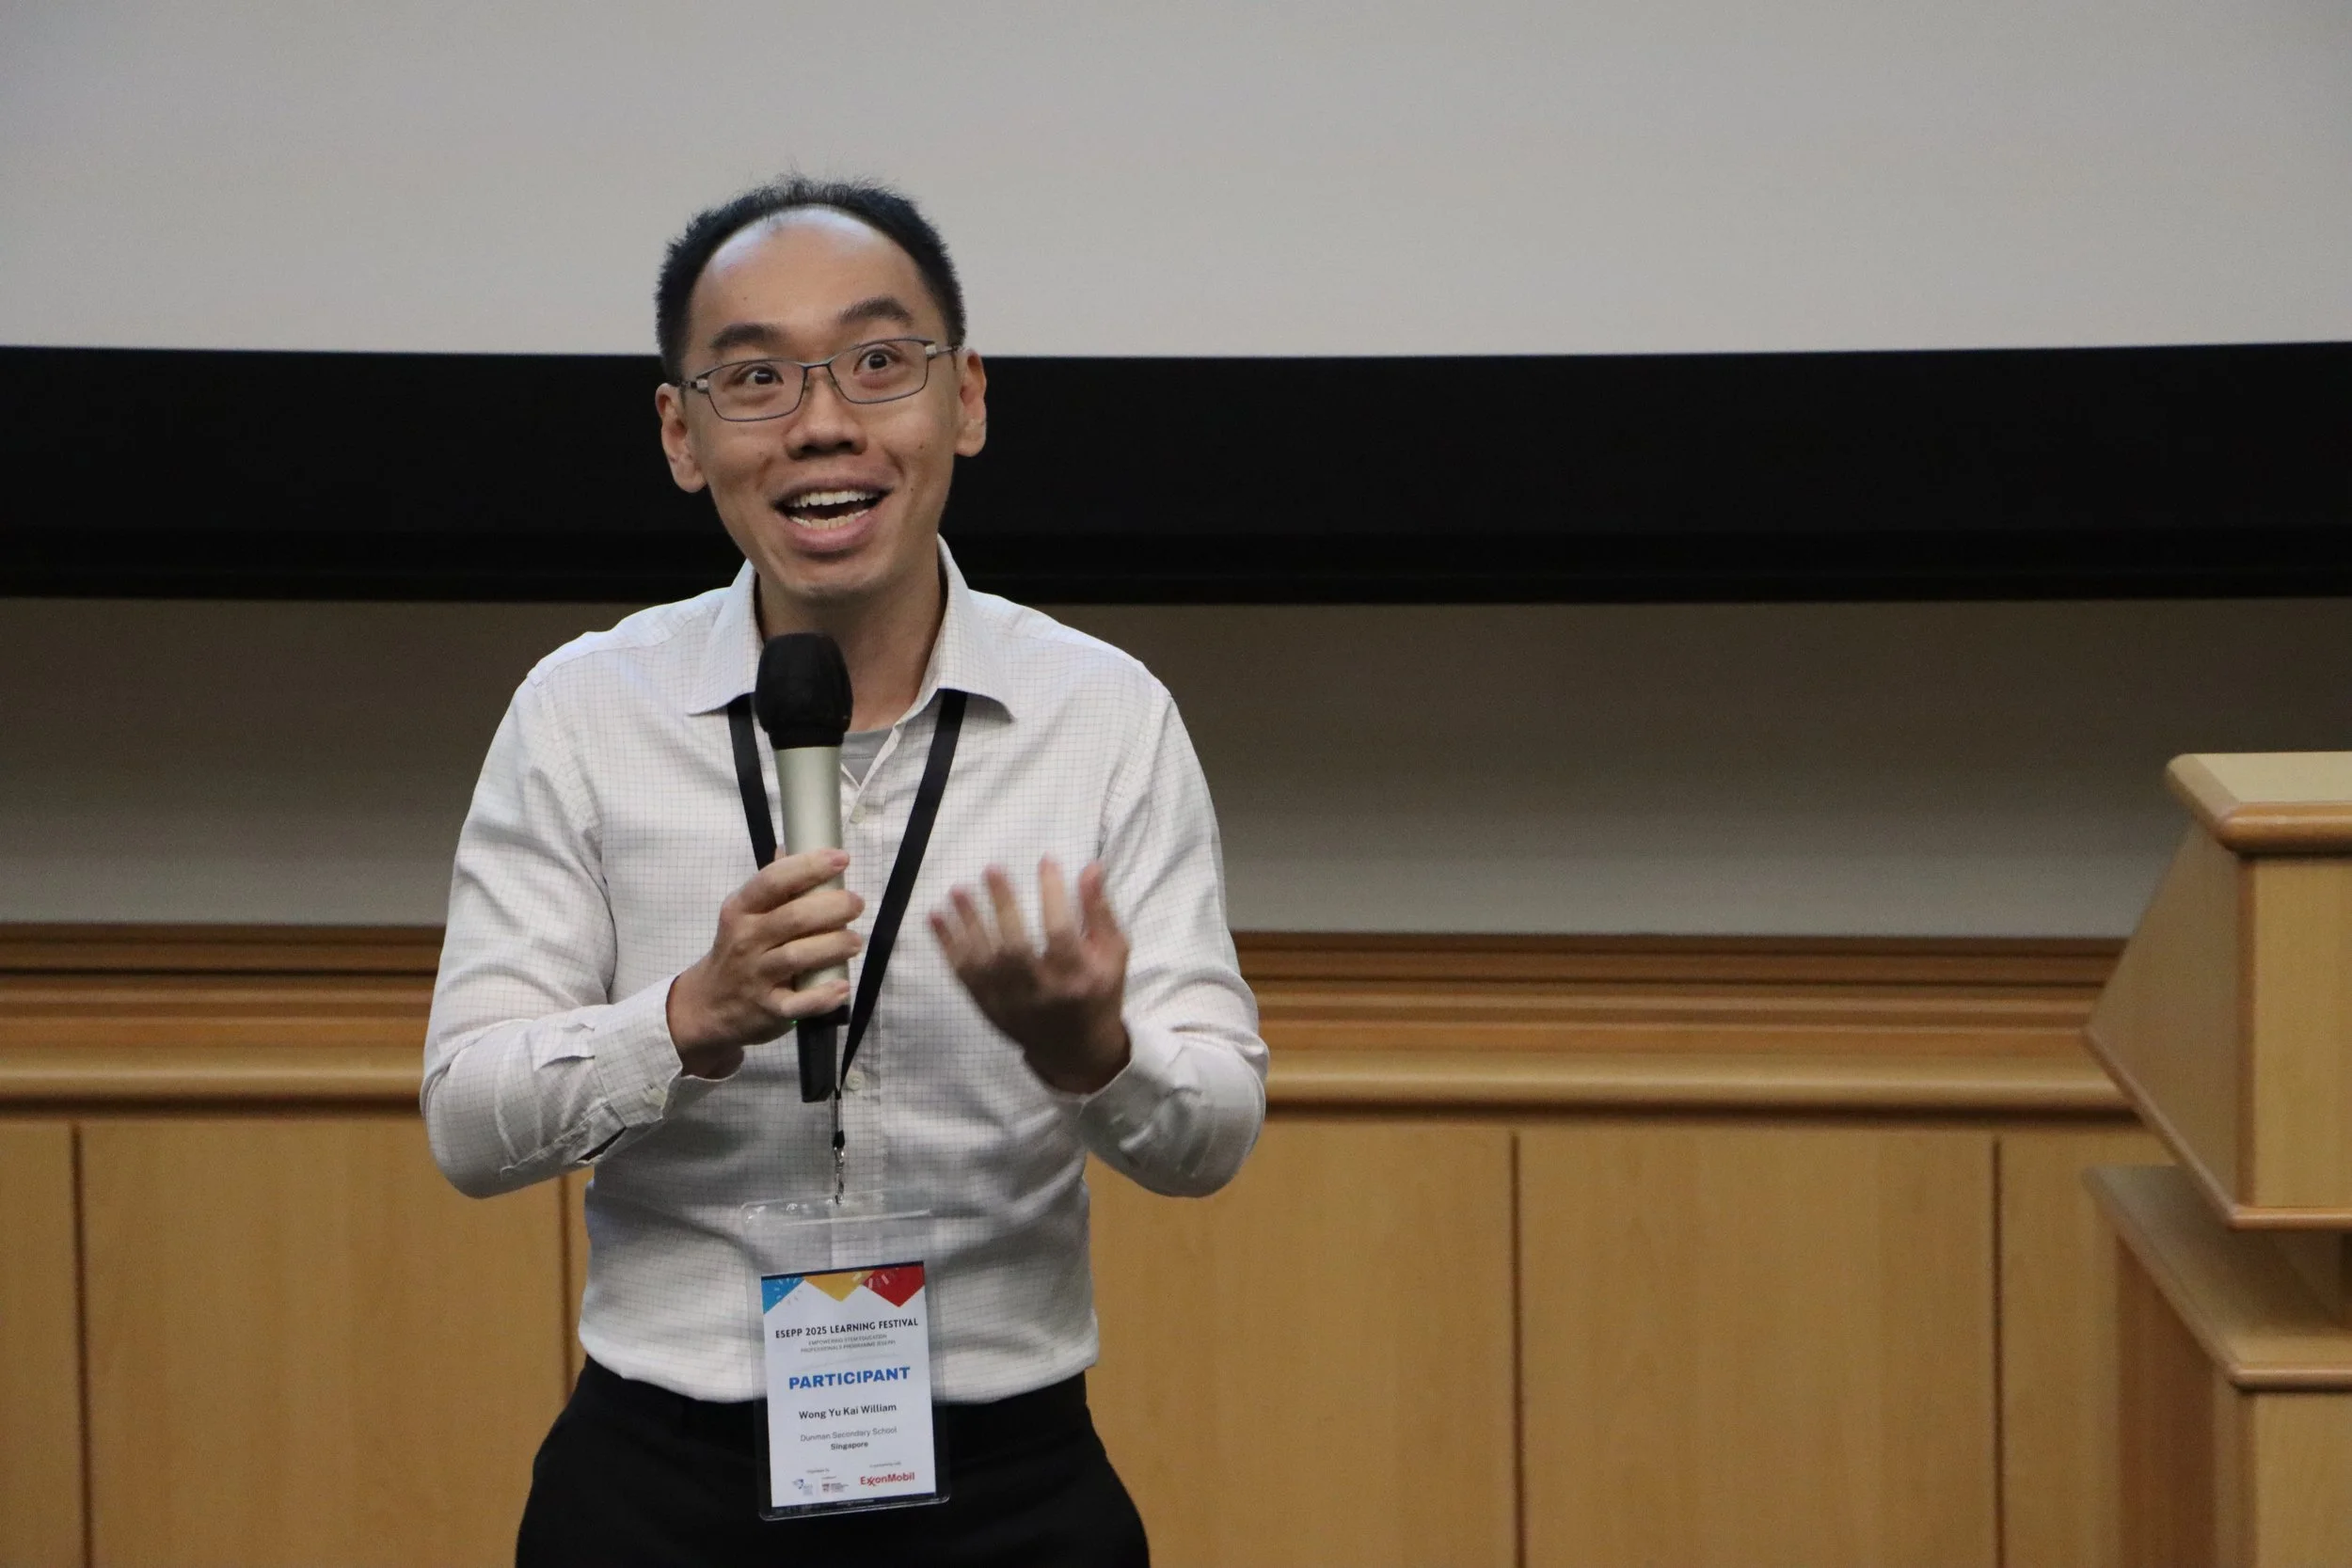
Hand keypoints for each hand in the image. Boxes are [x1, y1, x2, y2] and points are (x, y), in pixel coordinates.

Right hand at [667, 849, 863, 1078]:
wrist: (707, 1005)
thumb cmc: (737, 951)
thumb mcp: (744, 915)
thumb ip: (771, 885)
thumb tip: (791, 846)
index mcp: (741, 910)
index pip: (773, 881)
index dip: (809, 867)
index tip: (841, 859)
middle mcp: (747, 940)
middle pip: (793, 918)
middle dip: (832, 907)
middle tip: (856, 904)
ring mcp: (756, 976)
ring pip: (798, 956)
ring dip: (833, 946)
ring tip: (854, 942)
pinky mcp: (768, 1009)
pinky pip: (798, 1003)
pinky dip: (822, 996)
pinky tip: (842, 987)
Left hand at [930, 859, 1131, 1094]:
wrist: (1074, 1049)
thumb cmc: (1097, 992)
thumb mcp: (1113, 954)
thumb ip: (1100, 912)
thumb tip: (1090, 867)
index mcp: (1076, 978)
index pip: (1061, 934)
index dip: (1053, 896)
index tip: (1046, 861)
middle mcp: (1040, 992)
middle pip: (1015, 948)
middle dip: (1003, 907)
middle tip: (992, 869)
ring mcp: (1009, 1001)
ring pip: (983, 961)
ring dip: (967, 923)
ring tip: (958, 890)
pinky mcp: (987, 1005)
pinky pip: (963, 974)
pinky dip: (946, 945)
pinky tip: (935, 916)